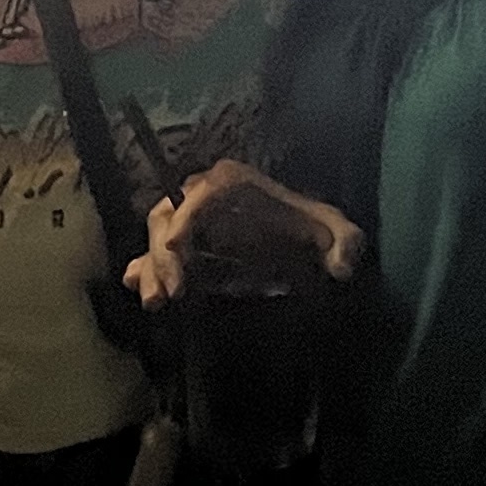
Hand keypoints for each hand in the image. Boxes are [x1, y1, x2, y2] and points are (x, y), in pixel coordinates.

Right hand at [127, 158, 366, 306]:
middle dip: (165, 253)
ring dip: (153, 267)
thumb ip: (345, 243)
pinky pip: (157, 253)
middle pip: (169, 215)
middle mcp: (203, 195)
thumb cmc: (313, 232)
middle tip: (174, 292)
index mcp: (234, 183)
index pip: (203, 193)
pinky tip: (141, 290)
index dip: (186, 217)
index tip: (178, 247)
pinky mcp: (184, 246)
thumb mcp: (337, 233)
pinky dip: (146, 269)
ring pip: (159, 237)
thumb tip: (340, 267)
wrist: (299, 244)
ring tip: (157, 302)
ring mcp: (190, 222)